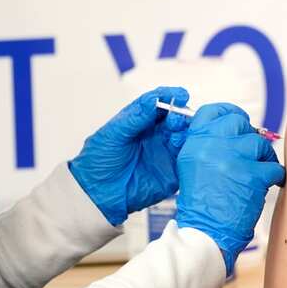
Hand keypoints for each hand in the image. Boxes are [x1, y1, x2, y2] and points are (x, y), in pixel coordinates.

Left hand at [69, 87, 191, 224]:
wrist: (97, 192)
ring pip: (184, 137)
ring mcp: (165, 152)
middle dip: (180, 115)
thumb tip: (155, 99)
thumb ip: (135, 117)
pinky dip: (189, 151)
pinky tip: (183, 148)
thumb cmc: (99, 160)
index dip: (171, 97)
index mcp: (141, 122)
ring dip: (185, 132)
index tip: (181, 95)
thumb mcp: (113, 134)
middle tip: (177, 118)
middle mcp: (156, 135)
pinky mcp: (171, 172)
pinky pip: (186, 159)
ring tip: (177, 134)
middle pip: (176, 119)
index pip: (160, 104)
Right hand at [173, 103, 286, 271]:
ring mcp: (233, 158)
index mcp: (195, 143)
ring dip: (263, 157)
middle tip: (252, 152)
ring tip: (260, 172)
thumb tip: (231, 132)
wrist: (205, 233)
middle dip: (249, 136)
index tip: (238, 120)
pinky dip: (275, 176)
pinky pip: (274, 167)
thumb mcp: (192, 167)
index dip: (229, 112)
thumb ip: (207, 145)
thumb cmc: (201, 205)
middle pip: (239, 122)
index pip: (213, 111)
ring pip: (259, 143)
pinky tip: (268, 184)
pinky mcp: (253, 176)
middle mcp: (211, 146)